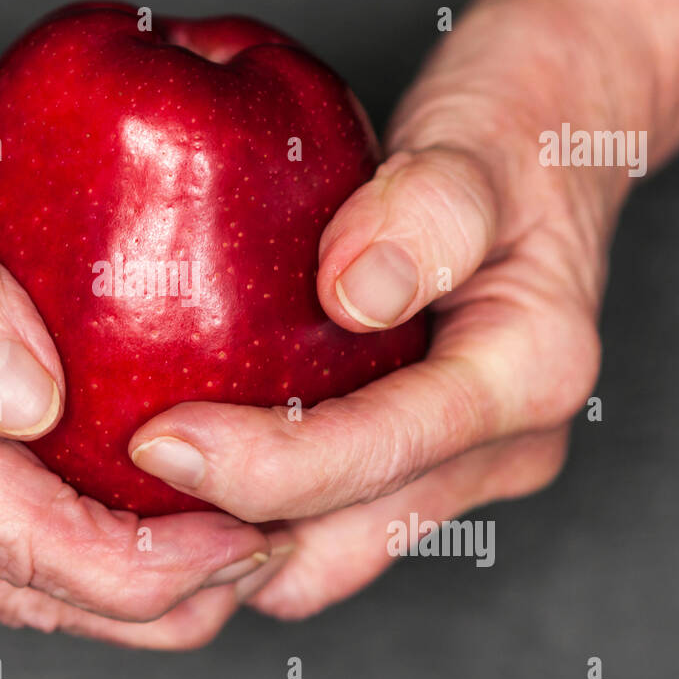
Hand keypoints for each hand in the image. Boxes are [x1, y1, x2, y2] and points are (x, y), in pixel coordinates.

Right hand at [0, 0, 273, 645]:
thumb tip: (24, 405)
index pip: (1, 523)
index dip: (131, 562)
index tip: (239, 543)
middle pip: (1, 572)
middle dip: (138, 596)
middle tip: (255, 563)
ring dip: (103, 588)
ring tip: (216, 569)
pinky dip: (54, 542)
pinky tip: (129, 526)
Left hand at [128, 0, 643, 616]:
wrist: (559, 128)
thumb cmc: (513, 125)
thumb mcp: (476, 140)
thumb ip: (430, 211)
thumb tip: (357, 295)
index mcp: (530, 373)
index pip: (381, 452)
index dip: (262, 466)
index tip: (155, 438)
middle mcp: (503, 443)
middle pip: (346, 541)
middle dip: (231, 541)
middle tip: (119, 500)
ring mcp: (461, 461)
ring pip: (328, 552)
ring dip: (235, 544)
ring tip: (135, 501)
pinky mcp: (416, 457)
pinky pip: (322, 517)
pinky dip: (251, 511)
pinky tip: (180, 465)